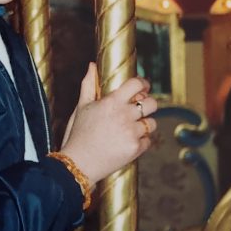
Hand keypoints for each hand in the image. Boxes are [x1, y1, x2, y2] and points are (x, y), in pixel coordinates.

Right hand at [59, 64, 157, 185]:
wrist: (78, 164)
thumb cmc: (78, 134)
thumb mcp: (81, 107)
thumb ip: (88, 85)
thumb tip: (92, 65)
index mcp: (111, 102)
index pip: (136, 84)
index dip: (143, 83)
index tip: (143, 86)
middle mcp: (124, 116)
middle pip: (151, 103)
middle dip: (149, 104)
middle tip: (141, 108)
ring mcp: (131, 133)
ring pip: (152, 123)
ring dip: (145, 125)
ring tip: (131, 129)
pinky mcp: (135, 149)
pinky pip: (148, 141)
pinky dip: (140, 141)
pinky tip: (127, 142)